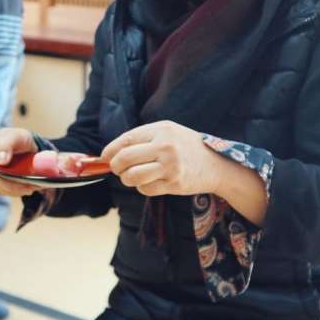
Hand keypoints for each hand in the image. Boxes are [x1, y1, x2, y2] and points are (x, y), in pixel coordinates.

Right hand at [0, 128, 43, 196]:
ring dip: (15, 189)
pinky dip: (17, 190)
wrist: (24, 147)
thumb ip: (7, 144)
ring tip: (31, 185)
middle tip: (27, 184)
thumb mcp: (16, 136)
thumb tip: (0, 160)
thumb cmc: (17, 138)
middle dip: (8, 184)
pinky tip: (28, 187)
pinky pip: (5, 192)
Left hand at [101, 120, 223, 196]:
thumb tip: (110, 154)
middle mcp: (166, 147)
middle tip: (117, 169)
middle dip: (115, 166)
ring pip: (132, 176)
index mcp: (162, 130)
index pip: (126, 140)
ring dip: (127, 179)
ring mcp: (171, 167)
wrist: (215, 164)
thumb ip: (141, 139)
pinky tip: (149, 182)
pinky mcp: (174, 184)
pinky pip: (145, 189)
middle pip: (125, 159)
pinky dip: (142, 187)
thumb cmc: (185, 146)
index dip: (110, 150)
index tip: (104, 157)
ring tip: (132, 176)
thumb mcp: (167, 133)